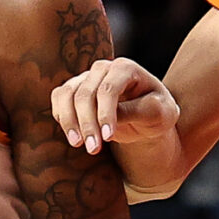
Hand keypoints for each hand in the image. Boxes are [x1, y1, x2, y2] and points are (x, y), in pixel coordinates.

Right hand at [49, 57, 179, 155]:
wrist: (147, 116)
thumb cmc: (157, 112)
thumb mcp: (160, 114)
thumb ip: (138, 111)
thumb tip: (112, 117)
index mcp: (126, 68)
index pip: (109, 89)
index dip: (105, 114)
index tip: (108, 138)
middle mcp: (103, 68)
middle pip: (85, 94)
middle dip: (87, 124)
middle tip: (93, 149)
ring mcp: (86, 77)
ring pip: (66, 94)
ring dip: (69, 122)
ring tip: (78, 144)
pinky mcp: (75, 88)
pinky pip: (59, 98)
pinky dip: (62, 116)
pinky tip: (73, 135)